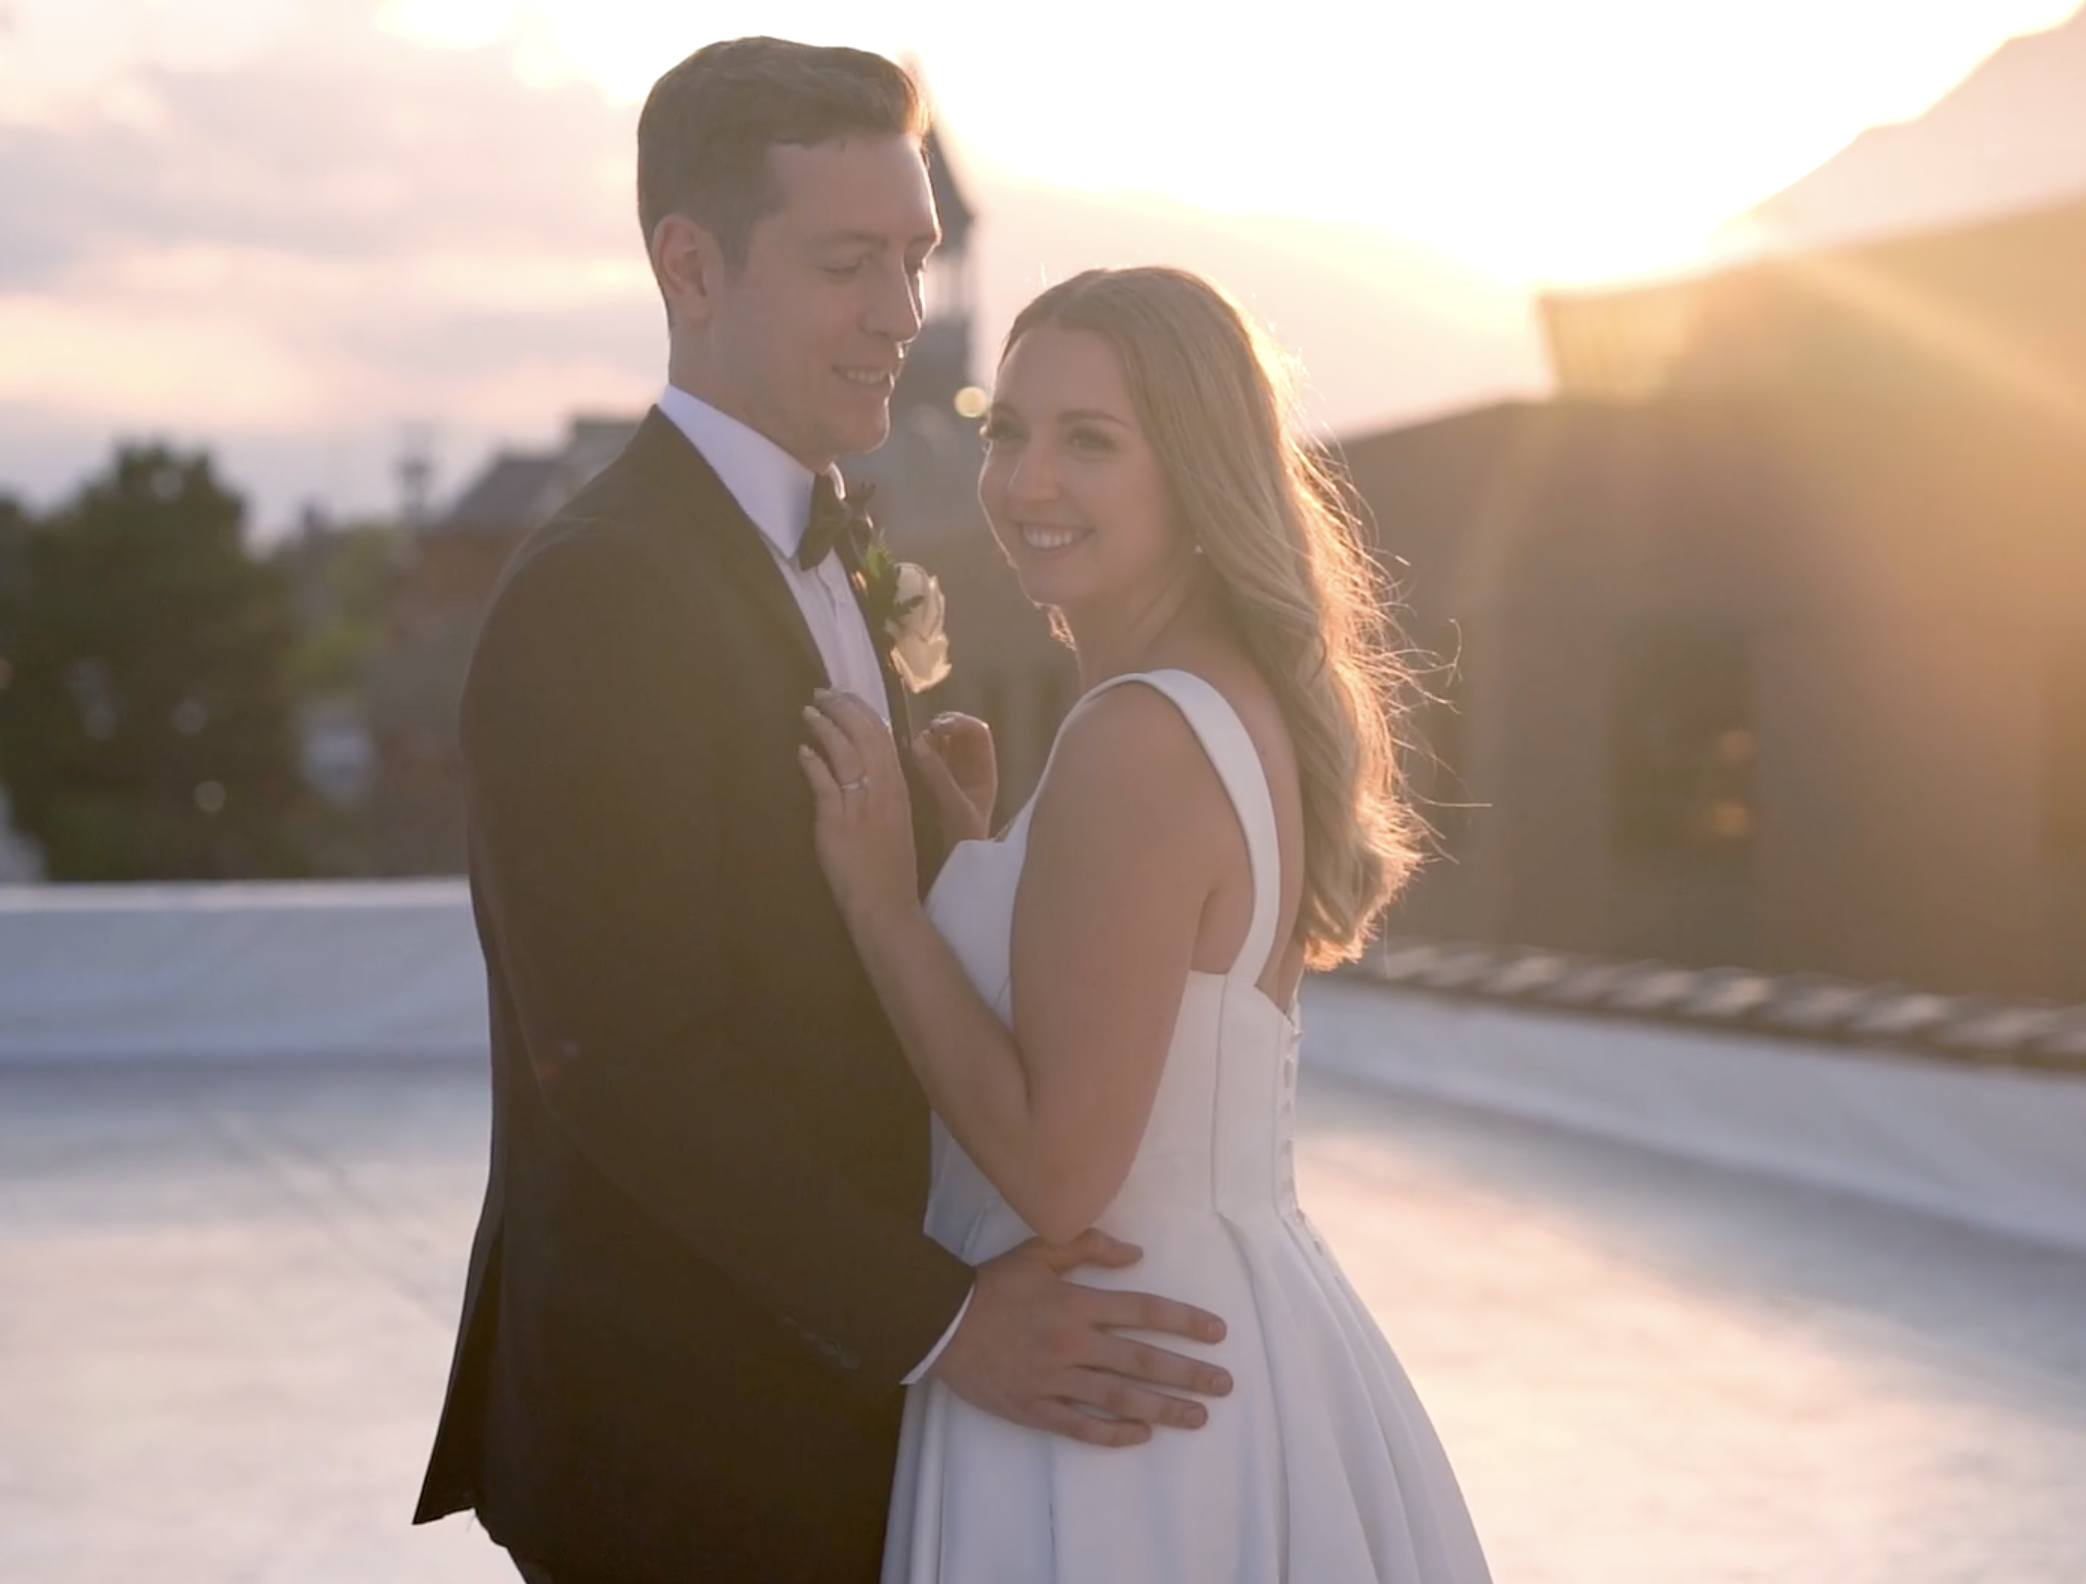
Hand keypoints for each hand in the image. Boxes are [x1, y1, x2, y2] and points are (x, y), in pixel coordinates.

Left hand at [798, 690, 917, 926]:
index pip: (883, 737)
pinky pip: (824, 783)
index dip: (863, 712)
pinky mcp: (837, 821)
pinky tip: (802, 751)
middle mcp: (883, 789)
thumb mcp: (895, 822)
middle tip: (823, 693)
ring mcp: (860, 804)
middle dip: (843, 709)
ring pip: (844, 752)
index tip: (847, 697)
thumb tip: (861, 770)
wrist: (886, 903)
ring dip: (825, 728)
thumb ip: (881, 795)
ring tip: (809, 712)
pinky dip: (812, 762)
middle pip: (864, 736)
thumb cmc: (892, 869)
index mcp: (898, 788)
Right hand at [911, 712, 996, 843]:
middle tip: (919, 736)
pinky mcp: (926, 791)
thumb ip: (938, 776)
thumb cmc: (960, 845)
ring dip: (923, 743)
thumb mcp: (954, 809)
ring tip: (909, 749)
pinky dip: (913, 759)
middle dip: (938, 729)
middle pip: (955, 736)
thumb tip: (918, 741)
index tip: (938, 726)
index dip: (960, 723)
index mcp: (982, 774)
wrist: (952, 875)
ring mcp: (947, 781)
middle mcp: (966, 773)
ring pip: (936, 748)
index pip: (977, 733)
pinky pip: (921, 765)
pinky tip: (901, 763)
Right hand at [929, 1230, 1232, 1447]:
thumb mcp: (1037, 1251)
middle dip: (1188, 1373)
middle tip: (1225, 1384)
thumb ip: (1087, 1246)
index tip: (1217, 1333)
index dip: (1184, 1321)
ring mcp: (1055, 1380)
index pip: (1143, 1311)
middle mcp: (1073, 1344)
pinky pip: (1081, 1426)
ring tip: (1198, 1416)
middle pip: (1142, 1360)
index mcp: (1076, 1304)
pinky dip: (1113, 1433)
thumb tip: (1135, 1254)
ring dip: (1163, 1408)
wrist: (938, 1323)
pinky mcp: (1034, 1408)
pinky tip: (1141, 1436)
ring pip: (1120, 1397)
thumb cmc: (991, 1285)